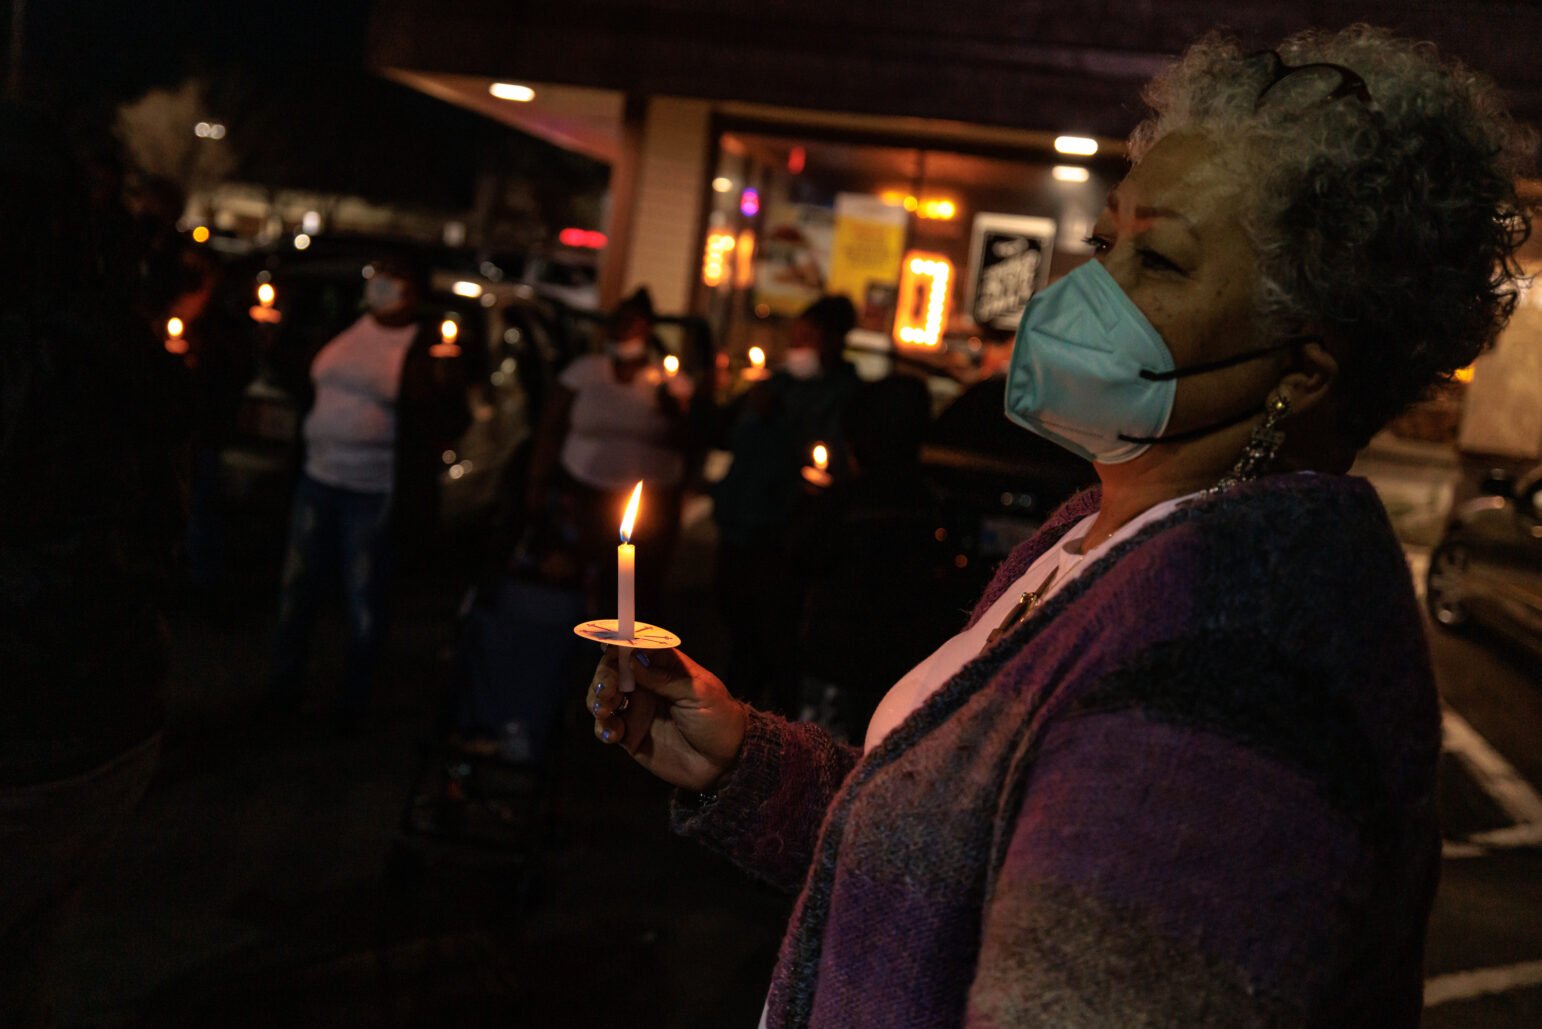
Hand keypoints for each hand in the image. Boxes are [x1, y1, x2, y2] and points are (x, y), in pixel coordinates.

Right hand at [587, 647, 746, 792]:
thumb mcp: (698, 694)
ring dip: (596, 699)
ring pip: (603, 696)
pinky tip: (612, 734)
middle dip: (604, 676)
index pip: (636, 647)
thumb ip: (665, 678)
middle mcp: (647, 685)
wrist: (724, 763)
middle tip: (607, 690)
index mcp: (665, 667)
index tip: (607, 647)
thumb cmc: (718, 720)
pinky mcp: (630, 735)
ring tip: (604, 710)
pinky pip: (606, 726)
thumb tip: (631, 659)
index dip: (619, 644)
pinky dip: (602, 727)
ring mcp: (636, 710)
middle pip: (613, 670)